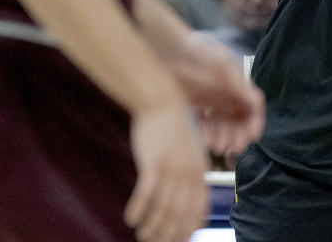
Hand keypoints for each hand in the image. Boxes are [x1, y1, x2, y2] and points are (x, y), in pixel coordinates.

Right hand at [125, 102, 207, 241]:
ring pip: (165, 205)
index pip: (199, 207)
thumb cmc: (172, 128)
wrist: (162, 102)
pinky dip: (140, 207)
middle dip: (170, 232)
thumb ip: (188, 172)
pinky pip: (147, 191)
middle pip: (182, 211)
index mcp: (199, 169)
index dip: (190, 227)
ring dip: (154, 225)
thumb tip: (181, 195)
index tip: (182, 241)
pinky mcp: (155, 160)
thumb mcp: (188, 151)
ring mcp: (173, 166)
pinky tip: (131, 218)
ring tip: (143, 236)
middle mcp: (189, 170)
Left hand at [165, 32, 264, 154]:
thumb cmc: (199, 54)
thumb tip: (258, 104)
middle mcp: (227, 93)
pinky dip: (206, 132)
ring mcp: (211, 100)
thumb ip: (240, 87)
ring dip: (222, 136)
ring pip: (221, 124)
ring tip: (215, 145)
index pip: (253, 107)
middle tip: (232, 147)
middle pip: (238, 119)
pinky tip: (203, 138)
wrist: (168, 49)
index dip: (255, 122)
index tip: (253, 137)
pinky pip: (204, 123)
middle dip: (238, 134)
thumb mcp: (223, 69)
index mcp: (238, 84)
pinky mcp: (195, 105)